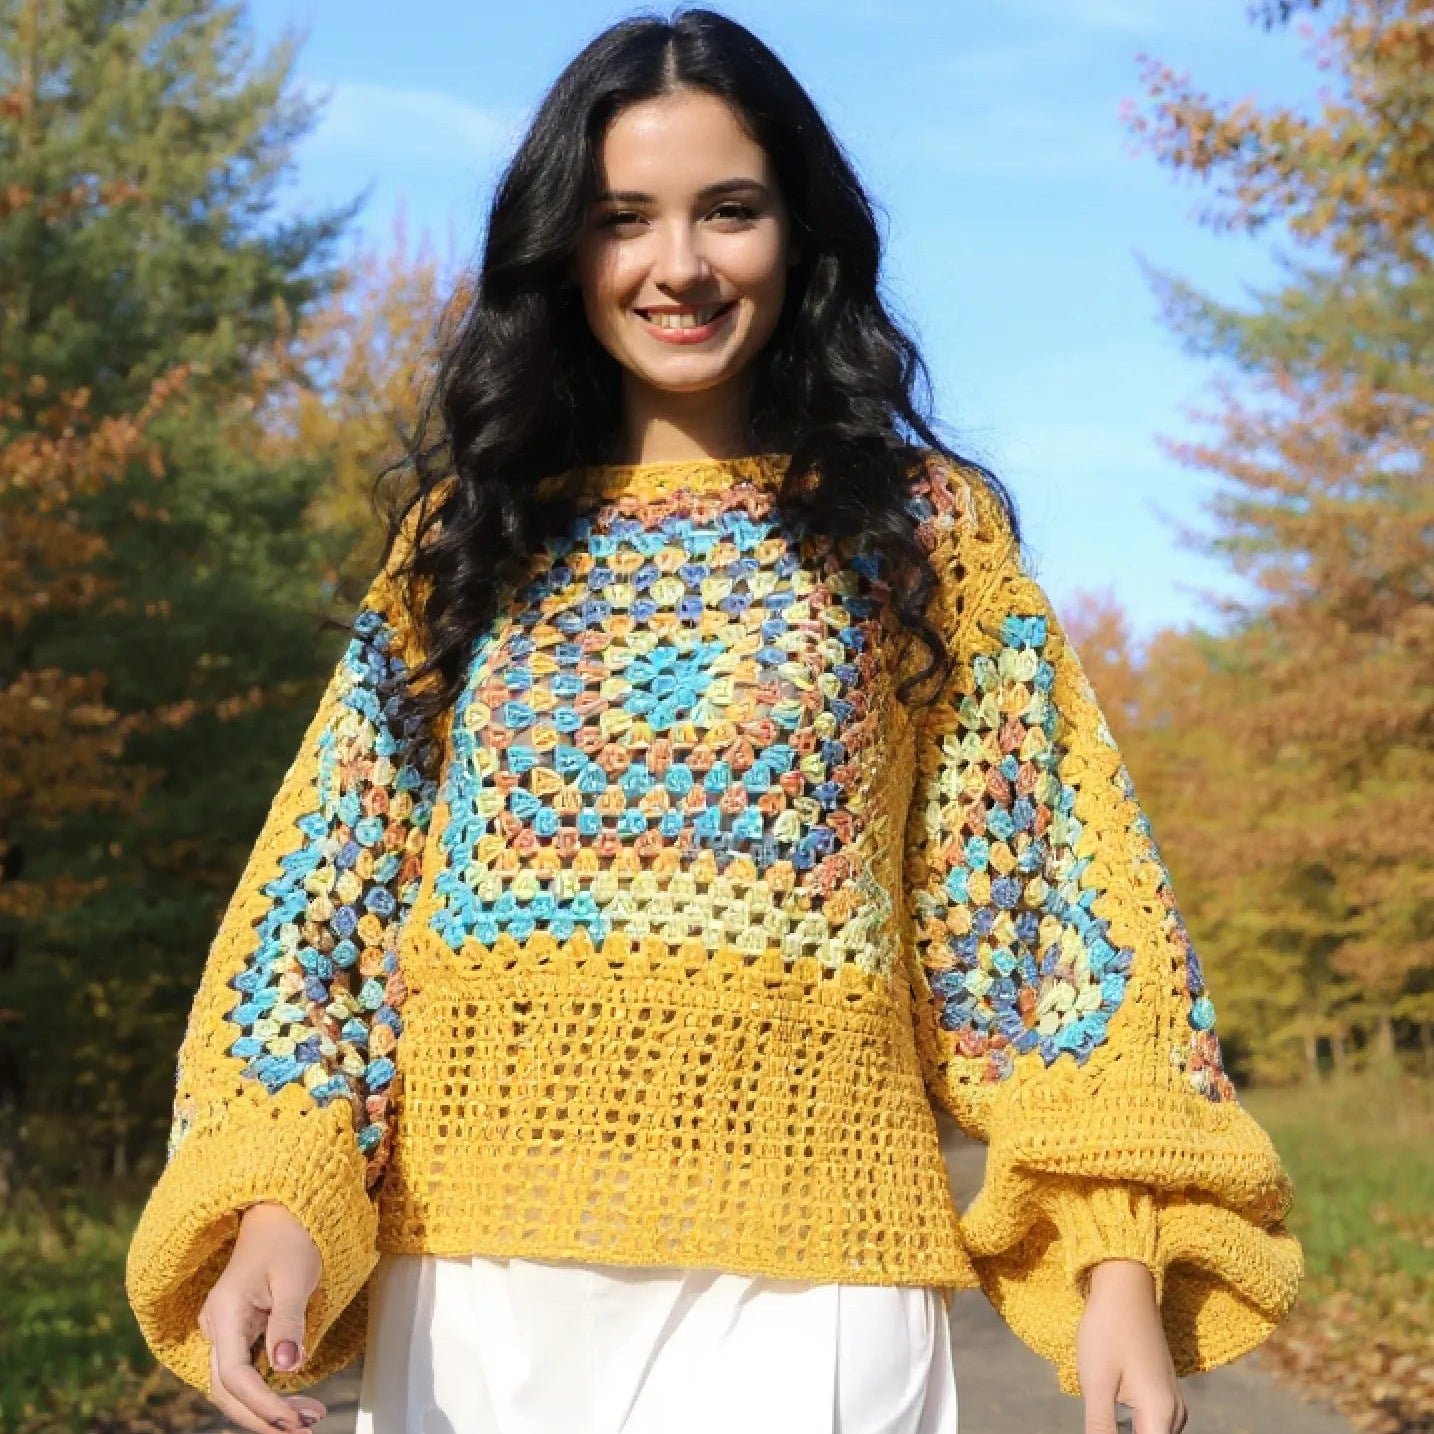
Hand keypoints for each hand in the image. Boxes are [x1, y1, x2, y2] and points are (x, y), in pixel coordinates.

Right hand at [196, 1200, 328, 1433]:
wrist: (282, 1211)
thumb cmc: (291, 1237)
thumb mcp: (296, 1277)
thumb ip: (289, 1323)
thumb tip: (286, 1367)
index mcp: (225, 1311)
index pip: (233, 1375)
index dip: (261, 1404)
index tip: (293, 1421)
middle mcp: (217, 1325)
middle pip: (228, 1389)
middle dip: (263, 1416)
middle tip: (304, 1429)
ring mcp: (225, 1329)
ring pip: (234, 1385)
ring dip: (265, 1408)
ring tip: (307, 1420)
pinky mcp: (238, 1331)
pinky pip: (244, 1372)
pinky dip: (266, 1392)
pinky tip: (292, 1404)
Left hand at [1075, 1258, 1186, 1433]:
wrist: (1125, 1286)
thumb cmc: (1108, 1329)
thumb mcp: (1096, 1381)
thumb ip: (1101, 1426)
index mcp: (1161, 1413)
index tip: (1101, 1424)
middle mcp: (1175, 1413)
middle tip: (1101, 1410)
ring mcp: (1172, 1401)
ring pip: (1151, 1433)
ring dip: (1127, 1429)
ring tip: (1104, 1408)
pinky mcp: (1163, 1391)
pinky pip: (1151, 1423)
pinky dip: (1132, 1424)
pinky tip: (1112, 1408)